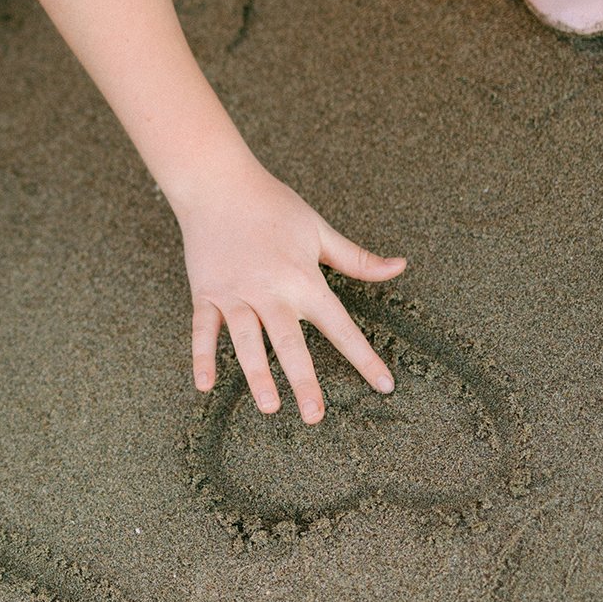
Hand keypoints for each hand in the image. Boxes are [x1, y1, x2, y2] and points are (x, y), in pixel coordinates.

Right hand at [176, 155, 405, 422]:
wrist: (218, 184)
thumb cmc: (273, 206)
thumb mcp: (319, 230)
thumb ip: (357, 259)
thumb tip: (400, 266)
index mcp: (303, 278)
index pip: (340, 325)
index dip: (364, 357)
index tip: (384, 385)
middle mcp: (269, 291)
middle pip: (290, 343)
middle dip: (304, 382)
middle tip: (314, 417)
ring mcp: (235, 294)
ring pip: (247, 342)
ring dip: (257, 375)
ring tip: (269, 407)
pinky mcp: (206, 293)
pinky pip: (203, 331)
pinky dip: (202, 357)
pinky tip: (205, 386)